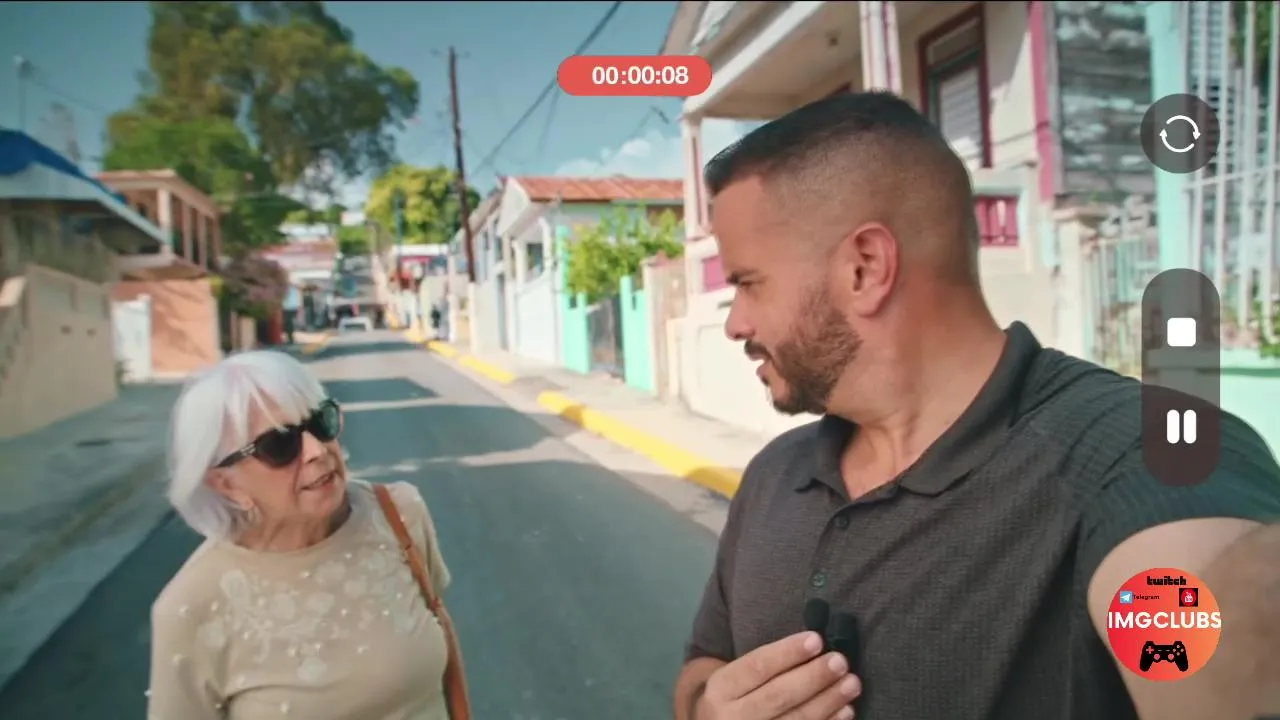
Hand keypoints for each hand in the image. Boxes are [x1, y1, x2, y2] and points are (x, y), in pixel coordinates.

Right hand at [695, 631, 861, 719]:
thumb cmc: (737, 699)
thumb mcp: (735, 680)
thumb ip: (765, 666)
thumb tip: (813, 644)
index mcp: (721, 689)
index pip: (756, 666)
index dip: (788, 653)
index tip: (817, 639)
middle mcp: (732, 717)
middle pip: (778, 695)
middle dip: (813, 677)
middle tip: (840, 661)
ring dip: (828, 701)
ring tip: (852, 683)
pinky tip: (845, 710)